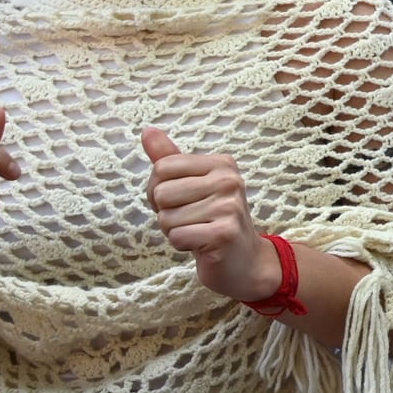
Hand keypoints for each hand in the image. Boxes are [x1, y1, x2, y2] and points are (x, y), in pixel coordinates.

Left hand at [142, 128, 279, 301]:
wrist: (245, 262)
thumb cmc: (212, 221)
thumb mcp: (192, 186)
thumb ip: (170, 159)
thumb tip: (146, 131)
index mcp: (222, 164)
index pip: (161, 168)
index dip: (160, 191)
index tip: (183, 202)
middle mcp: (229, 181)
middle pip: (161, 193)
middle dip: (166, 213)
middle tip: (192, 220)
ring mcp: (229, 207)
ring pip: (166, 218)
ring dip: (174, 231)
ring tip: (198, 232)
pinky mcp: (225, 233)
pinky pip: (176, 236)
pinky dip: (182, 246)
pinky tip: (202, 245)